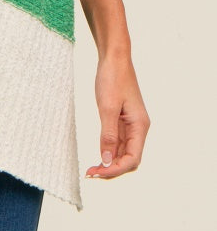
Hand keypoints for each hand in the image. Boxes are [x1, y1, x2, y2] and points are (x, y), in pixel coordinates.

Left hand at [85, 53, 150, 178]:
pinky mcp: (122, 119)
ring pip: (123, 151)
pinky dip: (108, 150)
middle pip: (129, 158)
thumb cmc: (112, 78)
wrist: (114, 57)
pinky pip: (118, 141)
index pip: (132, 159)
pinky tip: (98, 155)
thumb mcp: (107, 107)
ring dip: (109, 162)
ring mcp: (130, 124)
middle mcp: (138, 128)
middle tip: (90, 173)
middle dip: (112, 169)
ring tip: (91, 168)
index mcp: (140, 126)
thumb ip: (108, 135)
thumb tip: (107, 160)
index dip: (116, 170)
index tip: (98, 173)